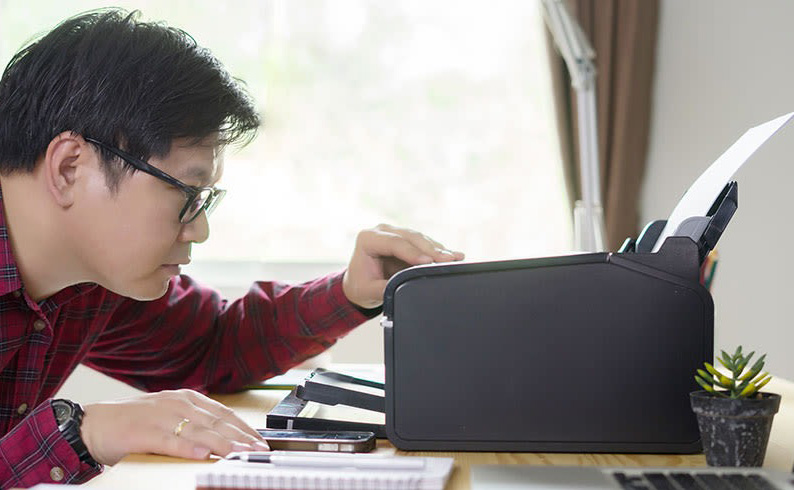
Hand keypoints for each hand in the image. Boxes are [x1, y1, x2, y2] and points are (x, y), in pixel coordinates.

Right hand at [80, 389, 268, 464]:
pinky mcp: (144, 432)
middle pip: (217, 422)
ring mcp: (161, 417)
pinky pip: (171, 441)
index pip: (224, 414)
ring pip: (199, 431)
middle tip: (260, 450)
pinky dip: (188, 448)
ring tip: (242, 453)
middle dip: (241, 437)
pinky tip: (203, 455)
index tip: (261, 441)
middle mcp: (178, 404)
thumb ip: (195, 425)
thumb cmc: (134, 423)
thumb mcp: (171, 418)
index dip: (244, 428)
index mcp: (187, 399)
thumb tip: (224, 440)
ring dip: (223, 443)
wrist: (92, 424)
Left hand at [343, 224, 463, 308]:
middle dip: (431, 249)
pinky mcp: (407, 240)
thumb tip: (404, 287)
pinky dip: (439, 250)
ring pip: (421, 239)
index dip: (412, 252)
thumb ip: (383, 288)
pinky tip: (454, 255)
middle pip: (411, 237)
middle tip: (448, 260)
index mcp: (367, 239)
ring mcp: (396, 233)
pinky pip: (425, 243)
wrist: (359, 284)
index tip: (428, 261)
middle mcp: (382, 231)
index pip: (394, 243)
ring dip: (438, 249)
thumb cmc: (360, 286)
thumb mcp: (368, 291)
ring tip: (455, 258)